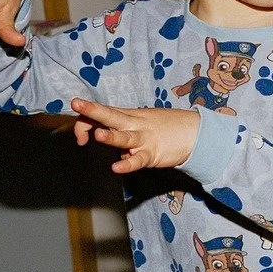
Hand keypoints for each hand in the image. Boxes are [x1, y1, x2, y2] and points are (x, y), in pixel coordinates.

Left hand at [70, 98, 200, 173]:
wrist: (196, 132)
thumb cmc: (167, 127)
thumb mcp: (143, 122)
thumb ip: (124, 131)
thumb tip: (109, 141)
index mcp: (129, 116)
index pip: (103, 113)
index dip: (87, 121)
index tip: (81, 139)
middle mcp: (134, 125)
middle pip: (111, 116)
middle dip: (93, 110)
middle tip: (77, 103)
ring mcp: (144, 139)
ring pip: (124, 137)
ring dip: (111, 137)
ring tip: (98, 135)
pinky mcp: (153, 154)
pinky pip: (138, 160)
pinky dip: (128, 164)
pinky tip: (117, 168)